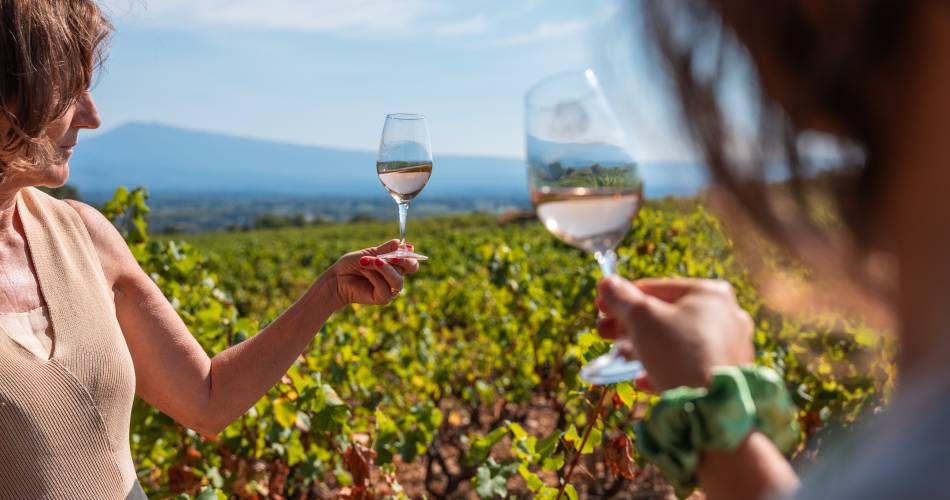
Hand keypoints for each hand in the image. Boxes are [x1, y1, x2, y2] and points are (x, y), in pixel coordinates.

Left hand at [324, 240, 419, 307]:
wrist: (338, 278)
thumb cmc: (352, 265)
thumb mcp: (370, 253)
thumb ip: (385, 250)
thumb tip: (400, 243)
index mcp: (395, 265)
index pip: (412, 261)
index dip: (409, 254)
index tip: (401, 247)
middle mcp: (396, 277)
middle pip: (411, 268)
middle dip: (401, 259)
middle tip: (389, 255)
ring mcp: (391, 289)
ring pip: (398, 279)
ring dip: (382, 268)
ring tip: (366, 261)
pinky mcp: (383, 298)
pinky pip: (385, 287)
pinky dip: (373, 276)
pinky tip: (363, 270)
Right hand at [596, 276, 754, 390]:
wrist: (714, 407)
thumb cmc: (677, 354)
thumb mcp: (642, 319)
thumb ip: (622, 298)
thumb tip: (607, 283)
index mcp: (710, 293)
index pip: (656, 288)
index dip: (623, 298)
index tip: (600, 308)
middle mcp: (728, 315)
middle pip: (668, 315)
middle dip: (631, 326)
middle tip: (604, 334)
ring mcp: (731, 345)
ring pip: (678, 341)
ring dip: (644, 347)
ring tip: (622, 357)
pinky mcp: (729, 373)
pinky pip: (691, 364)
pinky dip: (666, 367)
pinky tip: (644, 380)